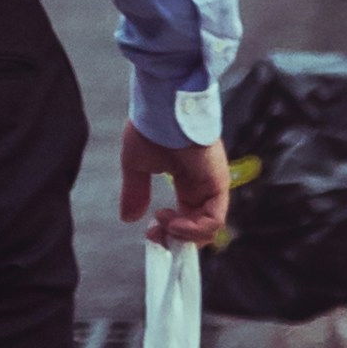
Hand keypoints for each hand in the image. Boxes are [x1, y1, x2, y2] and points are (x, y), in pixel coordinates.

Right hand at [119, 126, 231, 246]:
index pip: (187, 217)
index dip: (170, 231)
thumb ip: (136, 192)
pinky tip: (174, 223)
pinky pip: (214, 219)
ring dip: (184, 235)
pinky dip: (194, 229)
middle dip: (176, 238)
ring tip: (165, 225)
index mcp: (186, 180)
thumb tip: (128, 217)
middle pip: (199, 227)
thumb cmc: (150, 129)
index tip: (151, 232)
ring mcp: (212, 185)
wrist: (160, 109)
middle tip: (157, 235)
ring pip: (209, 227)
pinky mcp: (218, 183)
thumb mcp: (136, 166)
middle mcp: (202, 185)